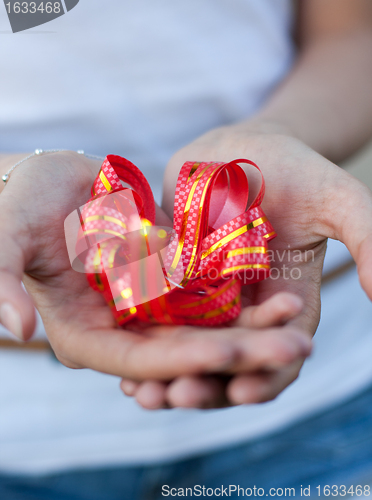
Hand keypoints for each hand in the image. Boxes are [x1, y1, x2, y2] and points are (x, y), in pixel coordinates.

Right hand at [0, 151, 309, 382]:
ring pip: (204, 326)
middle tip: (292, 348)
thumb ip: (1, 282)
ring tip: (294, 322)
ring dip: (249, 326)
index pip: (141, 358)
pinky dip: (238, 295)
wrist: (48, 179)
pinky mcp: (166, 279)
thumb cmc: (17, 204)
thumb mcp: (4, 237)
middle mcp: (122, 328)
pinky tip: (274, 294)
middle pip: (185, 350)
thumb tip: (14, 328)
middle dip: (237, 351)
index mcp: (85, 334)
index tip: (232, 352)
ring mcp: (148, 306)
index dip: (186, 357)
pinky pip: (207, 293)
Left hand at [121, 123, 371, 407]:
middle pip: (227, 362)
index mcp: (287, 302)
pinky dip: (141, 340)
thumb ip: (366, 237)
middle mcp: (245, 310)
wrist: (239, 149)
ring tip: (142, 394)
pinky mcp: (171, 281)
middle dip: (204, 385)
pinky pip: (155, 319)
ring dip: (165, 374)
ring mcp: (206, 298)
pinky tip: (119, 356)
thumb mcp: (337, 197)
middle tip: (175, 396)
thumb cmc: (294, 168)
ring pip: (187, 350)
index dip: (266, 378)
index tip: (243, 393)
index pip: (279, 354)